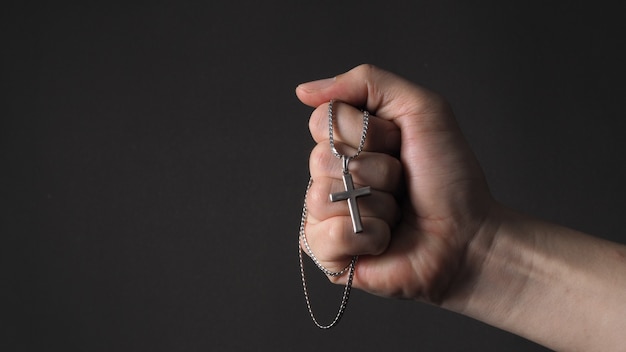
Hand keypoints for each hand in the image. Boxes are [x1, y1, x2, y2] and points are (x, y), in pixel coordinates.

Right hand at [296, 64, 494, 302]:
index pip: (322, 122)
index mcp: (349, 142)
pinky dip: (364, 237)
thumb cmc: (449, 176)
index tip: (397, 144)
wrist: (469, 235)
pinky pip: (323, 237)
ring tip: (397, 213)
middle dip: (375, 171)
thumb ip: (366, 82)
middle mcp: (333, 175)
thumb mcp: (421, 109)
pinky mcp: (329, 253)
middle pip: (320, 159)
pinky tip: (384, 240)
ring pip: (321, 198)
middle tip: (401, 183)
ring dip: (375, 205)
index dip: (364, 132)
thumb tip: (304, 91)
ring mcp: (328, 214)